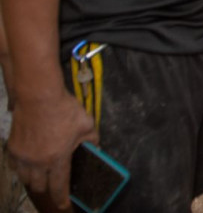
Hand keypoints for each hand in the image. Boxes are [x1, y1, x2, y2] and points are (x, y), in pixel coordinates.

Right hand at [7, 91, 97, 210]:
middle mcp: (37, 161)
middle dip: (47, 188)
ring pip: (25, 178)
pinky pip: (15, 166)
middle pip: (39, 186)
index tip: (63, 206)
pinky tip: (30, 162)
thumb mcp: (86, 125)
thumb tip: (95, 149)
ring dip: (34, 179)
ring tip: (42, 174)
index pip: (58, 186)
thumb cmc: (63, 109)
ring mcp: (22, 156)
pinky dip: (22, 168)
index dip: (61, 198)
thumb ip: (91, 140)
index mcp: (57, 158)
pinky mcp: (12, 148)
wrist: (38, 96)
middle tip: (54, 183)